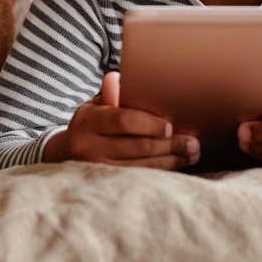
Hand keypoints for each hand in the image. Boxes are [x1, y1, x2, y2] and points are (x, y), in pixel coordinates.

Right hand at [43, 72, 199, 169]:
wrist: (68, 152)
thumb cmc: (92, 122)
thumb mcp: (96, 105)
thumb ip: (110, 94)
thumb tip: (119, 78)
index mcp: (88, 121)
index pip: (122, 121)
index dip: (148, 124)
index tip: (170, 127)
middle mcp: (88, 147)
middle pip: (136, 147)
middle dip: (169, 145)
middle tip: (193, 142)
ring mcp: (97, 169)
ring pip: (141, 167)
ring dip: (171, 160)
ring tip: (192, 153)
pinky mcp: (106, 184)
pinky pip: (140, 179)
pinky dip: (162, 172)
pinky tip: (178, 164)